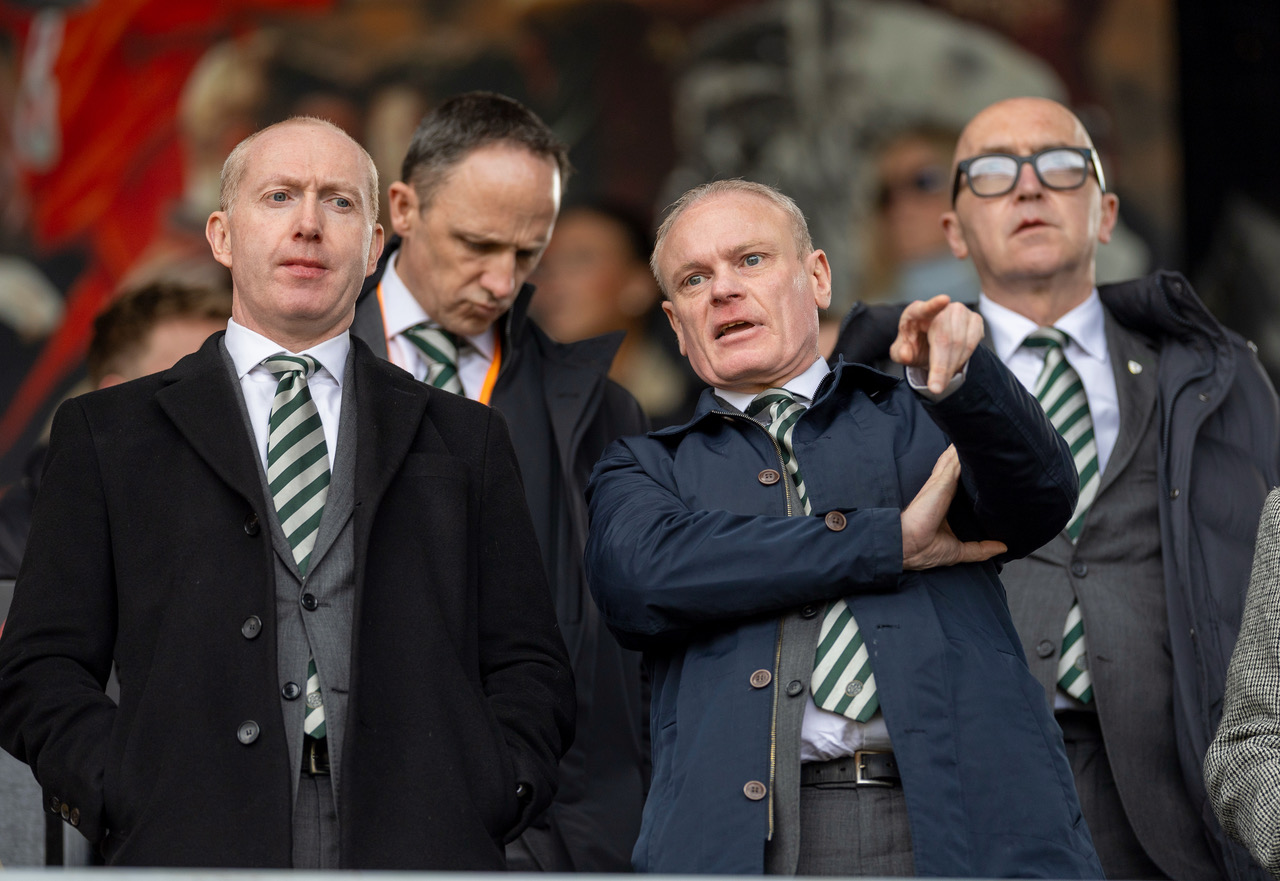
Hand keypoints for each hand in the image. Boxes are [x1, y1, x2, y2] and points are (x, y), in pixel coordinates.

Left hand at [889, 295, 984, 394]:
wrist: (930, 344)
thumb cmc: (914, 345)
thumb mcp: (902, 353)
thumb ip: (900, 353)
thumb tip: (906, 353)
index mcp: (916, 312)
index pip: (924, 308)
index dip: (934, 304)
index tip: (944, 300)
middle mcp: (941, 308)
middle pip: (945, 337)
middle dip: (941, 366)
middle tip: (936, 387)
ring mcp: (960, 312)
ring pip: (961, 342)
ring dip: (951, 366)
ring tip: (942, 379)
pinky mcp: (975, 319)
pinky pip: (973, 343)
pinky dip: (963, 359)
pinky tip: (953, 365)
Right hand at [901, 446, 1005, 569]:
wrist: (909, 547)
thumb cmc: (927, 549)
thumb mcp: (960, 551)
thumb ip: (981, 548)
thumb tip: (1003, 547)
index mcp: (944, 506)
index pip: (958, 485)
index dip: (968, 475)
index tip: (983, 468)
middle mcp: (942, 492)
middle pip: (955, 468)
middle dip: (965, 457)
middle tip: (984, 443)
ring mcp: (940, 485)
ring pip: (953, 461)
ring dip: (962, 449)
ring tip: (978, 433)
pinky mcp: (940, 482)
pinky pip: (952, 462)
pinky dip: (958, 451)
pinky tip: (968, 438)